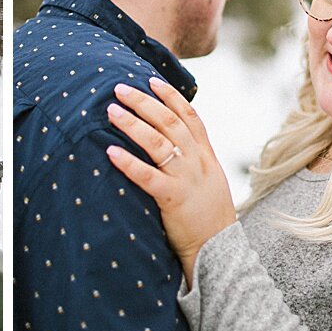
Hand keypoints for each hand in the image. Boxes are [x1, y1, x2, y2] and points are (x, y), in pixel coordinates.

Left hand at [105, 76, 236, 287]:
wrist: (221, 251)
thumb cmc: (208, 218)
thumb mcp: (208, 181)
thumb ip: (194, 160)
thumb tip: (172, 142)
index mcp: (206, 156)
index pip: (189, 117)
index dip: (170, 96)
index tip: (150, 80)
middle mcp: (198, 163)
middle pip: (170, 123)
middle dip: (144, 102)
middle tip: (120, 88)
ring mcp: (187, 180)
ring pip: (159, 143)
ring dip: (133, 124)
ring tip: (111, 111)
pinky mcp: (174, 200)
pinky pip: (148, 177)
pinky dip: (129, 163)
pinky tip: (110, 152)